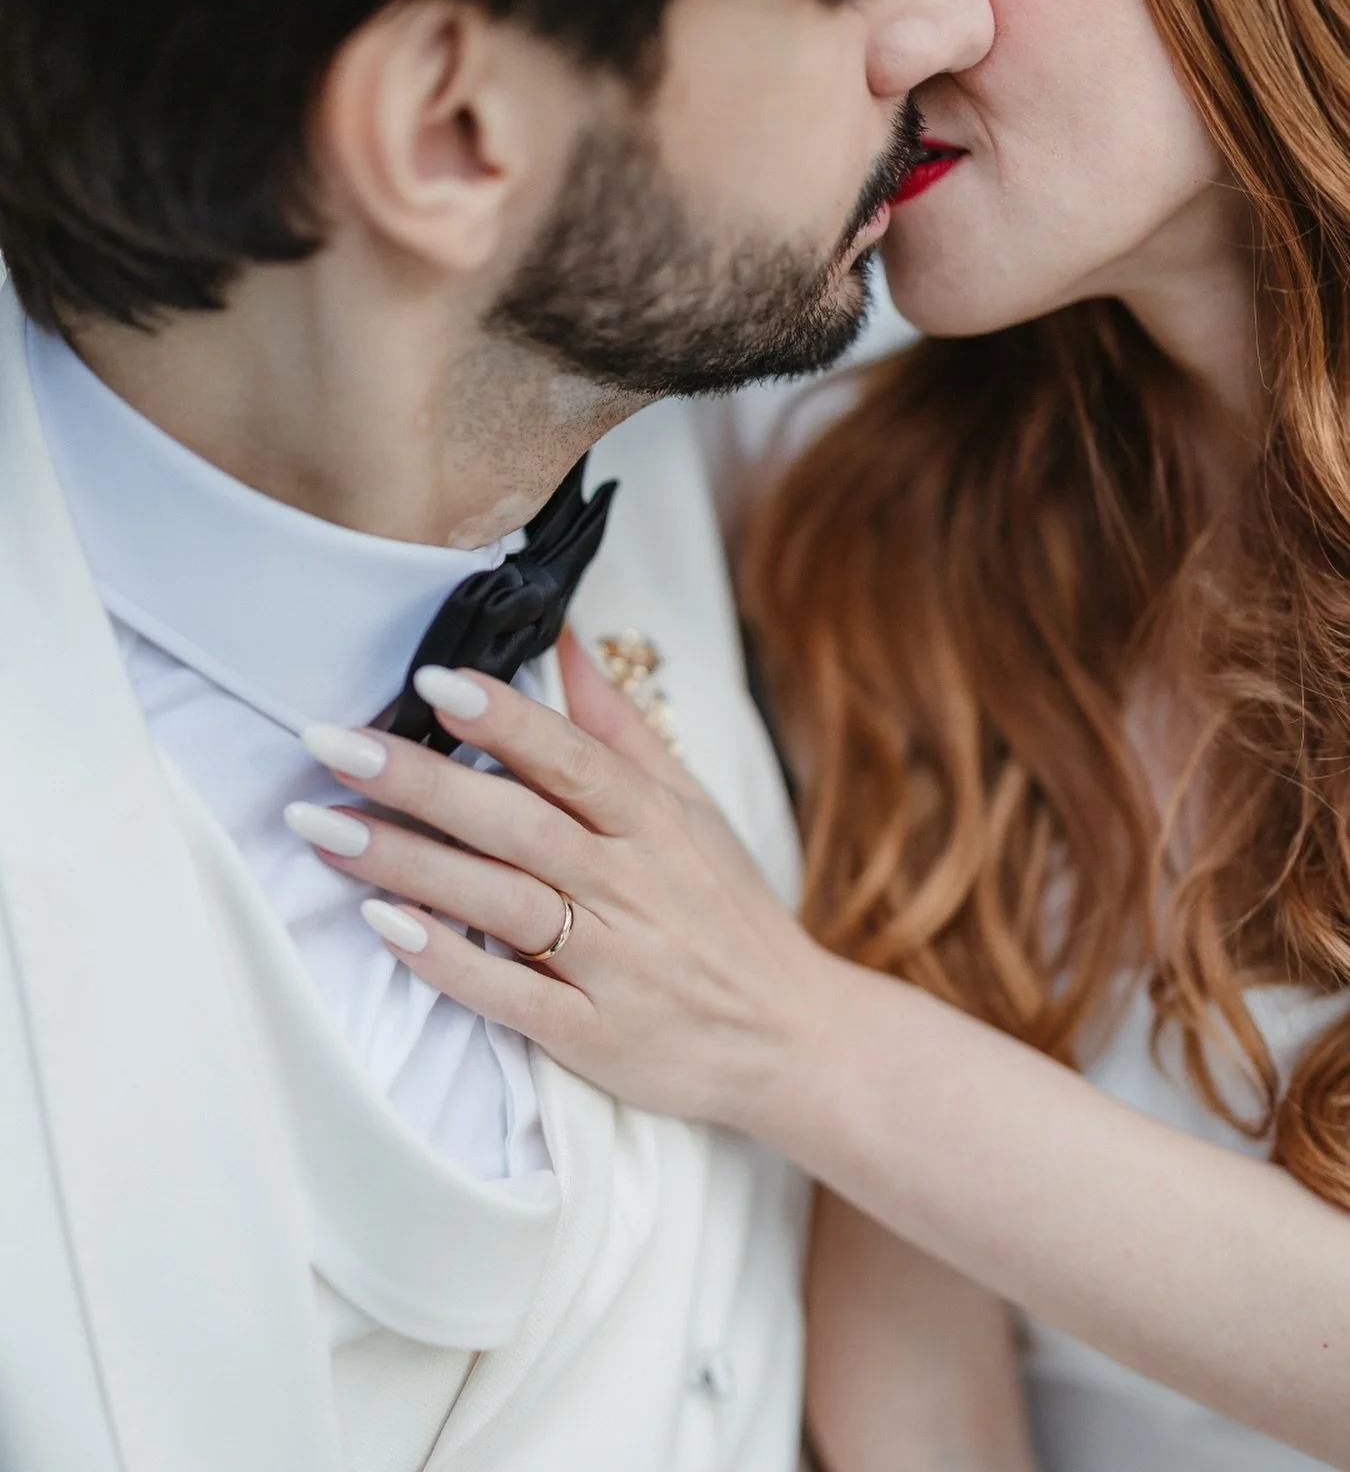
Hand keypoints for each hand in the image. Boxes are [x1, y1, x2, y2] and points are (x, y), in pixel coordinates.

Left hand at [290, 632, 839, 1129]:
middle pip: (517, 823)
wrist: (791, 1036)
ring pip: (501, 902)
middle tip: (331, 745)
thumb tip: (562, 641)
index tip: (431, 679)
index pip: (571, 759)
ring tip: (324, 826)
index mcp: (651, 822)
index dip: (503, 719)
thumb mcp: (691, 807)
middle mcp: (629, 885)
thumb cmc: (728, 910)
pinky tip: (386, 927)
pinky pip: (512, 997)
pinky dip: (450, 962)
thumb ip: (617, 729)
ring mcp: (612, 963)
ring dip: (409, 862)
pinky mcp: (593, 1034)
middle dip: (421, 781)